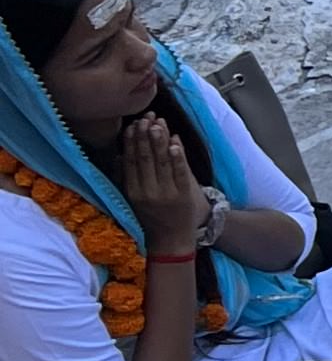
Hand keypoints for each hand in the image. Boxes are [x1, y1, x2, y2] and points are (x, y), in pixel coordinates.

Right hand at [116, 115, 201, 248]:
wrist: (170, 242)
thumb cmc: (151, 218)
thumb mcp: (133, 199)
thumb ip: (127, 178)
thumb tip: (119, 155)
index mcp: (132, 192)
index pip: (130, 162)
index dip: (131, 142)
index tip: (132, 125)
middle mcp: (147, 192)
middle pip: (144, 158)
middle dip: (145, 136)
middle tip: (146, 118)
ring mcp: (166, 193)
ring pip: (162, 162)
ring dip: (160, 141)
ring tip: (158, 123)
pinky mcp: (183, 195)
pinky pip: (181, 172)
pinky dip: (178, 157)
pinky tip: (175, 143)